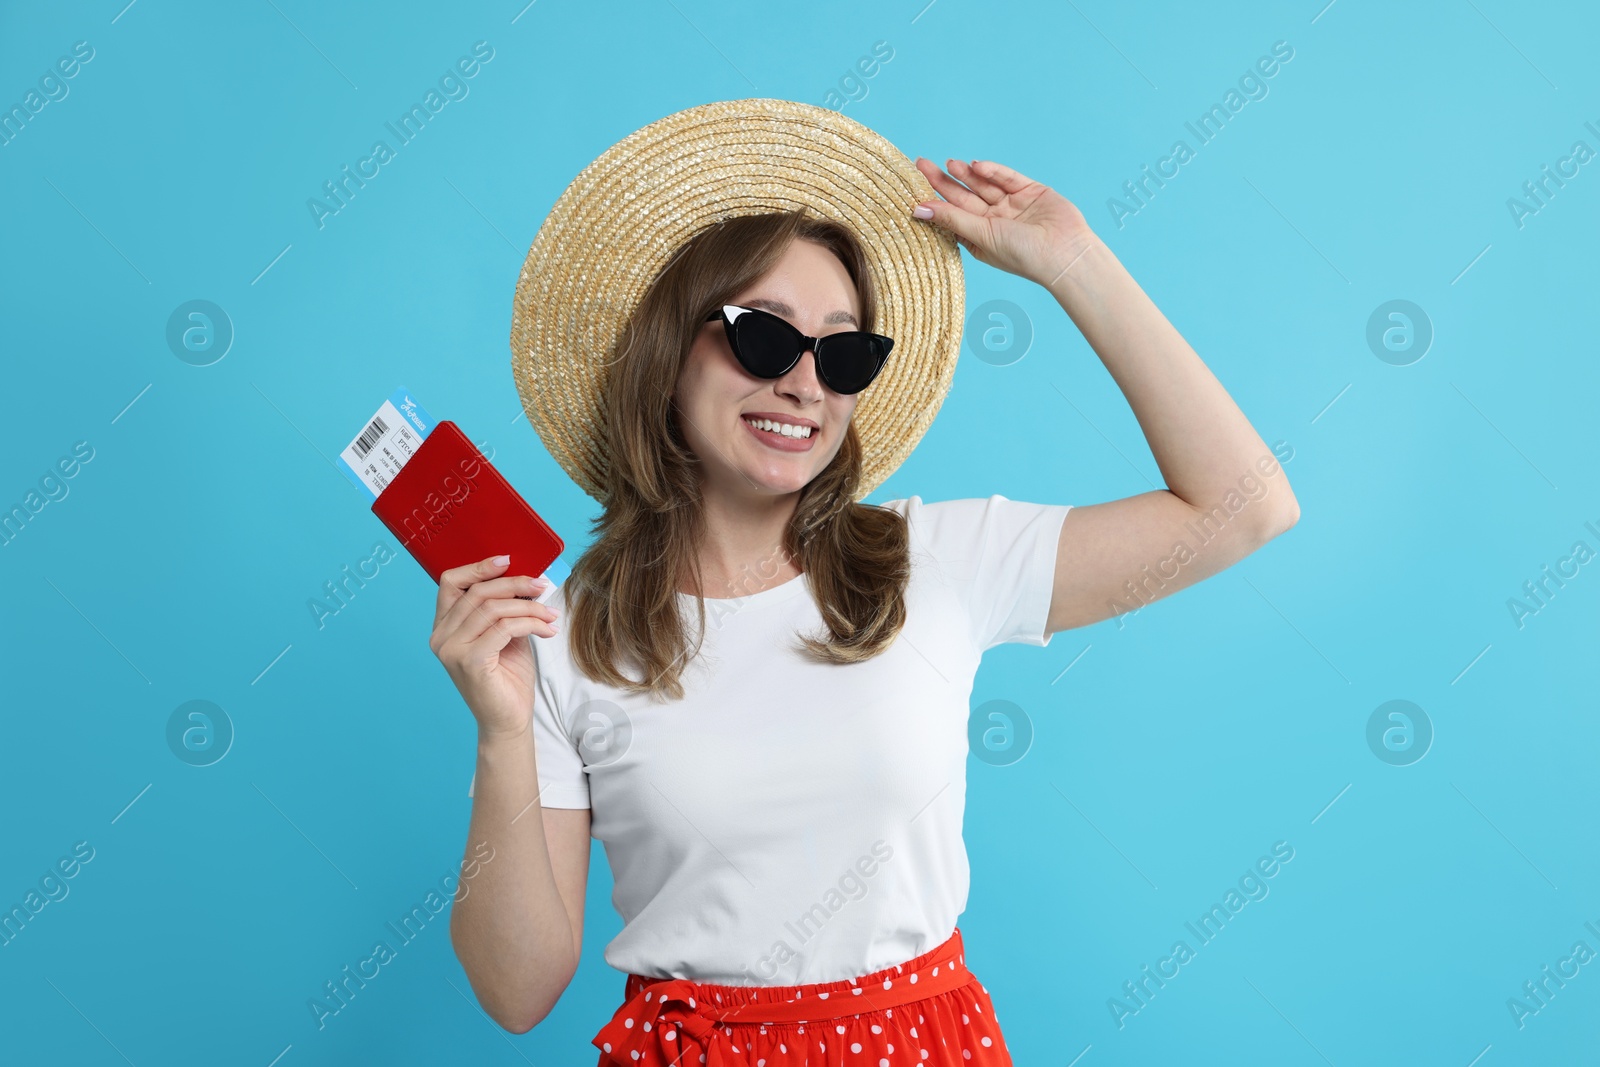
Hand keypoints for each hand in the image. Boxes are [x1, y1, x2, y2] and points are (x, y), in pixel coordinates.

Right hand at [430, 554, 560, 741]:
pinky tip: (547, 630)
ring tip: (550, 616)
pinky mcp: (470, 662)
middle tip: (542, 586)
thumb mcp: (505, 634)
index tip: (507, 560)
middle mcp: (441, 637)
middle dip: (515, 584)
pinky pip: (504, 628)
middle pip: (477, 592)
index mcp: (444, 627)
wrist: (508, 720)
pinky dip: (530, 624)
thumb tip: (525, 579)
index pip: (450, 583)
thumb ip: (505, 608)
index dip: (478, 567)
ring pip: (493, 608)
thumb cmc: (507, 678)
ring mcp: (451, 650)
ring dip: (529, 608)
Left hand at [912, 157, 1098, 289]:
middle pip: (964, 196)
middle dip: (944, 181)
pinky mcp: (1031, 191)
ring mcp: (1013, 205)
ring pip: (984, 185)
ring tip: (949, 163)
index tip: (913, 184)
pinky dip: (993, 171)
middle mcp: (994, 221)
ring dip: (967, 174)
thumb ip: (951, 218)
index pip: (952, 214)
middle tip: (922, 163)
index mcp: (980, 237)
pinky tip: (976, 165)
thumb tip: (917, 209)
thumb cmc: (1022, 254)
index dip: (934, 199)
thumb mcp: (981, 235)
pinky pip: (1007, 178)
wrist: (1065, 253)